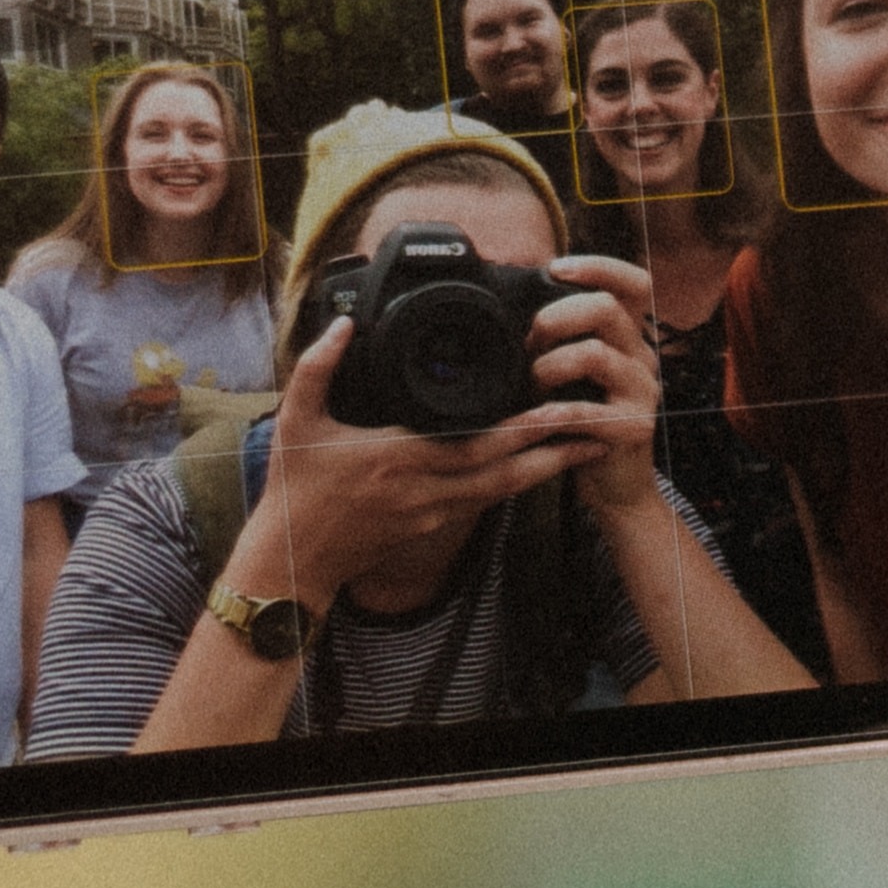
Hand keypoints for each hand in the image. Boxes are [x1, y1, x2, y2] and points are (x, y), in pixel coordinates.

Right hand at [246, 319, 601, 607]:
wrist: (291, 562)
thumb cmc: (293, 489)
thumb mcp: (294, 420)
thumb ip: (317, 368)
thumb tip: (341, 325)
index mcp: (396, 458)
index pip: (471, 444)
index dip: (518, 429)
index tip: (554, 406)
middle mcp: (423, 489)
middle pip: (504, 471)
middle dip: (553, 448)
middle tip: (596, 423)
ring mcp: (431, 512)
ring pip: (502, 492)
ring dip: (546, 470)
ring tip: (586, 445)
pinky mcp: (432, 526)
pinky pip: (484, 502)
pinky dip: (516, 484)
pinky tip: (540, 466)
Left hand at [518, 256, 667, 515]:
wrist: (614, 487)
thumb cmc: (581, 423)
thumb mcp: (573, 373)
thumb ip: (561, 339)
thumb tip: (511, 303)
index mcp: (630, 338)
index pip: (634, 283)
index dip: (599, 267)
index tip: (555, 268)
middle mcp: (643, 358)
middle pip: (607, 309)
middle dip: (556, 318)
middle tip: (530, 343)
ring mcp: (642, 393)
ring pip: (594, 354)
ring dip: (548, 366)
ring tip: (532, 385)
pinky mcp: (634, 428)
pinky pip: (586, 410)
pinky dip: (550, 413)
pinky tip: (533, 419)